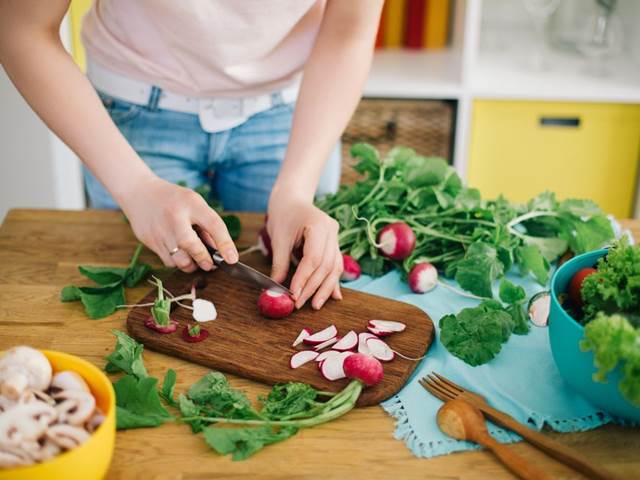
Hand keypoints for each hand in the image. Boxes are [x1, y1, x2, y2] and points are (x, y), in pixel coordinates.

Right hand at [119, 176, 237, 271]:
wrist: (139, 193)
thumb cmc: (174, 200)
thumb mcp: (195, 204)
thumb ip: (208, 226)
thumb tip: (221, 251)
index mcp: (191, 203)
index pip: (214, 225)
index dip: (226, 244)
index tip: (232, 259)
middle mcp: (175, 216)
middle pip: (191, 245)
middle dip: (204, 259)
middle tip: (210, 264)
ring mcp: (160, 230)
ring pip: (179, 259)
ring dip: (191, 265)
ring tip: (196, 260)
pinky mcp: (149, 240)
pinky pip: (168, 261)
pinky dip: (178, 262)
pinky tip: (181, 254)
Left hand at [268, 191, 342, 309]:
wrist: (292, 199)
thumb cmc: (284, 214)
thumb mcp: (278, 238)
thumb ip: (279, 263)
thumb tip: (275, 288)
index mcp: (319, 225)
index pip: (314, 258)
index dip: (304, 278)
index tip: (293, 294)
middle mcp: (332, 231)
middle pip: (326, 266)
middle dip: (313, 287)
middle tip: (300, 304)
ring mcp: (336, 238)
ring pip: (334, 268)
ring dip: (325, 289)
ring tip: (316, 305)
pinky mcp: (334, 245)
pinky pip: (335, 265)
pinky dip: (332, 282)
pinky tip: (333, 296)